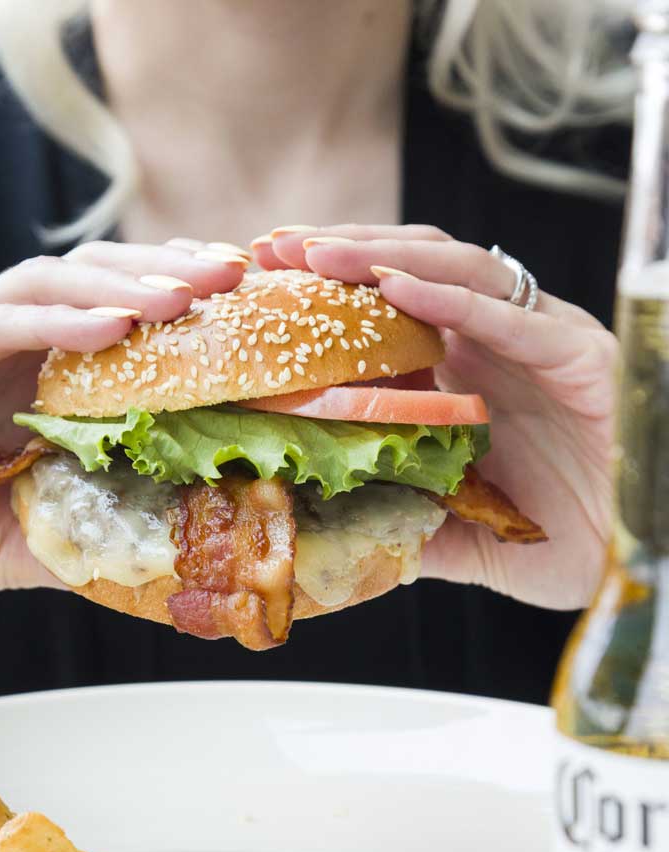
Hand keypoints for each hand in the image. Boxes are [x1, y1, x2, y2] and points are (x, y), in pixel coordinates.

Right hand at [0, 239, 249, 612]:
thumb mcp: (36, 542)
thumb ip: (98, 534)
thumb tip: (181, 550)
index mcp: (40, 375)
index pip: (123, 313)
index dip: (185, 301)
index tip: (251, 307)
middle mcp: (9, 344)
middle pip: (100, 278)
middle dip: (170, 271)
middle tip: (239, 277)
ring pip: (53, 282)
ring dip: (124, 283)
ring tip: (189, 296)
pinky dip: (56, 318)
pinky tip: (113, 325)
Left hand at [253, 224, 615, 609]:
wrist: (644, 558)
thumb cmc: (570, 539)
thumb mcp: (469, 538)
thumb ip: (411, 526)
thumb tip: (341, 533)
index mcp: (470, 377)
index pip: (391, 314)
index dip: (330, 295)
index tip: (263, 290)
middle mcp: (499, 348)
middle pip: (414, 273)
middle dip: (341, 255)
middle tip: (271, 249)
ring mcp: (540, 344)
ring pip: (458, 274)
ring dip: (385, 257)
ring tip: (317, 253)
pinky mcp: (579, 356)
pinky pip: (515, 317)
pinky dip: (456, 299)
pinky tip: (399, 286)